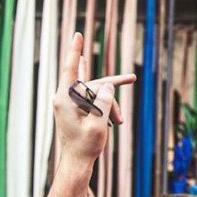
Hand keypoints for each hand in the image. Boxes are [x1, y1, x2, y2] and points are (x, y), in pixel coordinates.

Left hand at [54, 32, 135, 163]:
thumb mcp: (98, 124)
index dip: (74, 50)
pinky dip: (102, 104)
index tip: (77, 34)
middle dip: (111, 90)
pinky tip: (103, 103)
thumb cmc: (86, 146)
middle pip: (92, 84)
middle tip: (132, 78)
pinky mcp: (73, 108)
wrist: (77, 162)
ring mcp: (68, 103)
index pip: (70, 70)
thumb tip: (107, 85)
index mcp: (65, 99)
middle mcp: (64, 98)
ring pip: (95, 93)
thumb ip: (103, 101)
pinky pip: (89, 97)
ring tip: (119, 121)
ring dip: (110, 105)